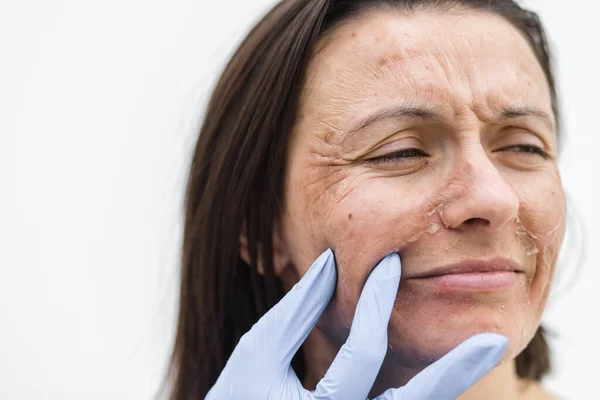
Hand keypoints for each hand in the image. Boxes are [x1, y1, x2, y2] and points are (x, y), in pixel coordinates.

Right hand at [206, 249, 507, 399]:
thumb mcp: (257, 356)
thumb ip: (293, 311)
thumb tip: (329, 263)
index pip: (362, 351)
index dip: (375, 301)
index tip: (392, 260)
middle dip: (453, 369)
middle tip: (492, 339)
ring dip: (449, 384)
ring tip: (485, 353)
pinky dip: (427, 393)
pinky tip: (447, 374)